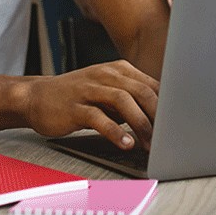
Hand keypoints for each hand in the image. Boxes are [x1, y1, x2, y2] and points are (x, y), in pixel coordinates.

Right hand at [22, 61, 157, 149]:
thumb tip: (162, 117)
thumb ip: (131, 99)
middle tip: (169, 137)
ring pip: (123, 101)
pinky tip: (126, 144)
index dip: (167, 105)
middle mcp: (104, 75)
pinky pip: (99, 118)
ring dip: (141, 124)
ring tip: (150, 144)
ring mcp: (88, 89)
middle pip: (141, 91)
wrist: (36, 96)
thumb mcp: (106, 91)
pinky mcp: (75, 106)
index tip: (179, 124)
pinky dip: (115, 132)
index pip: (151, 85)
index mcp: (117, 70)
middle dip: (158, 116)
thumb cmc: (76, 96)